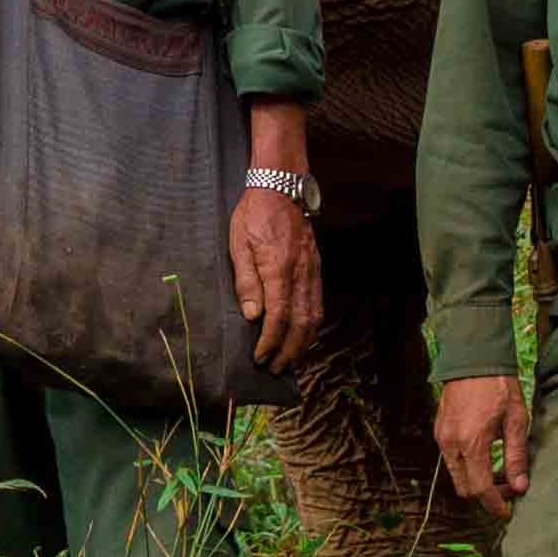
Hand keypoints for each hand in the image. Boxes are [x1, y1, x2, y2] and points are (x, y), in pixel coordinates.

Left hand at [228, 183, 321, 366]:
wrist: (282, 187)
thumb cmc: (255, 214)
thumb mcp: (239, 244)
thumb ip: (247, 282)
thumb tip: (253, 316)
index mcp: (279, 269)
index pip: (278, 317)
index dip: (270, 342)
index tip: (260, 357)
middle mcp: (301, 273)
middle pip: (301, 324)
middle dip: (289, 351)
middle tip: (275, 368)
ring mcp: (312, 271)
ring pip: (315, 316)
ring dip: (303, 343)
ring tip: (290, 359)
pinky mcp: (317, 268)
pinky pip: (318, 303)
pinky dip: (312, 325)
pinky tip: (302, 335)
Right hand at [435, 371, 531, 510]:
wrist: (474, 358)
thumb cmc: (500, 386)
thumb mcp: (517, 420)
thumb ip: (517, 456)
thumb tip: (520, 486)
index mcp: (472, 443)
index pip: (480, 489)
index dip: (495, 505)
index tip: (508, 511)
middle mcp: (452, 444)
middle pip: (465, 488)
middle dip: (486, 495)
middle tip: (508, 486)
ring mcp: (442, 437)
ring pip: (457, 476)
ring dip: (476, 481)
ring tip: (499, 470)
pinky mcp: (440, 431)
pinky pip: (451, 460)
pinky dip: (467, 467)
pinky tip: (486, 455)